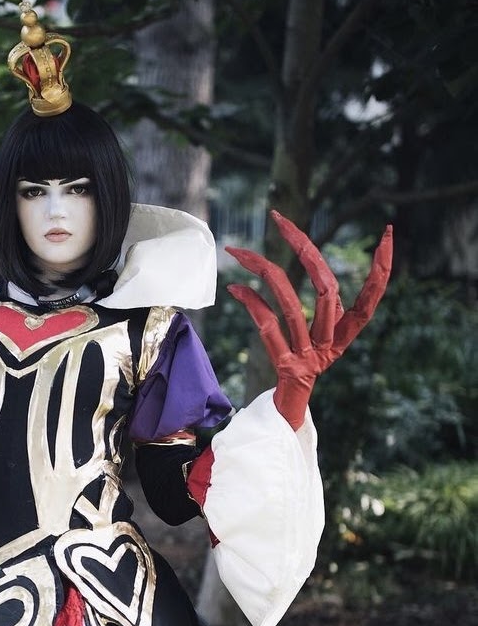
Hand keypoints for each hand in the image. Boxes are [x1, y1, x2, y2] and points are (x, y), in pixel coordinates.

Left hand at [225, 210, 391, 429]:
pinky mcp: (285, 367)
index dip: (383, 269)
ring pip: (292, 306)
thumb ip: (324, 305)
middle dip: (304, 248)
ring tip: (239, 251)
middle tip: (280, 218)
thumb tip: (314, 262)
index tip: (389, 233)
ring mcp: (309, 356)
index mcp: (345, 333)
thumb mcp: (319, 332)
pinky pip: (269, 328)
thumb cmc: (302, 362)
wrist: (288, 407)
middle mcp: (332, 343)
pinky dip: (251, 304)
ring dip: (264, 272)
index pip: (371, 297)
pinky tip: (235, 287)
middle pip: (327, 289)